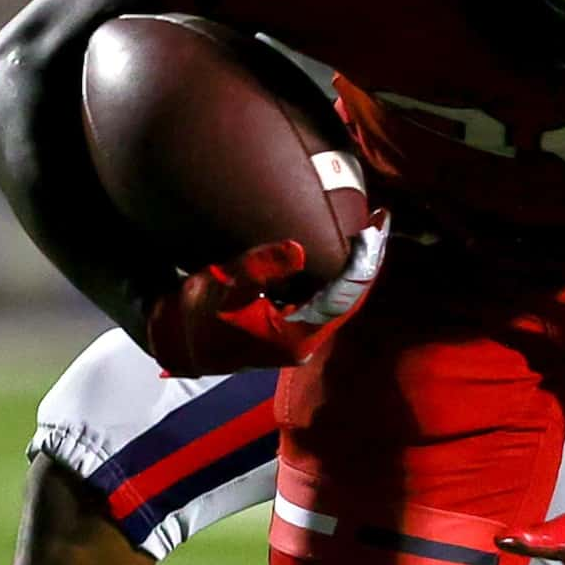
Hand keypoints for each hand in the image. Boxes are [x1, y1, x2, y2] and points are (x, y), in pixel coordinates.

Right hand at [144, 214, 387, 377]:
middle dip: (366, 260)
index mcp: (295, 338)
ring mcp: (305, 336)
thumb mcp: (223, 289)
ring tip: (371, 227)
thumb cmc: (200, 317)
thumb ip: (258, 268)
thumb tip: (298, 248)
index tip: (372, 230)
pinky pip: (328, 297)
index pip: (341, 298)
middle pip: (350, 297)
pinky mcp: (298, 327)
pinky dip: (338, 273)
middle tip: (380, 219)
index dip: (359, 264)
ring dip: (356, 266)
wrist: (185, 344)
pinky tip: (346, 247)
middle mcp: (308, 341)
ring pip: (342, 298)